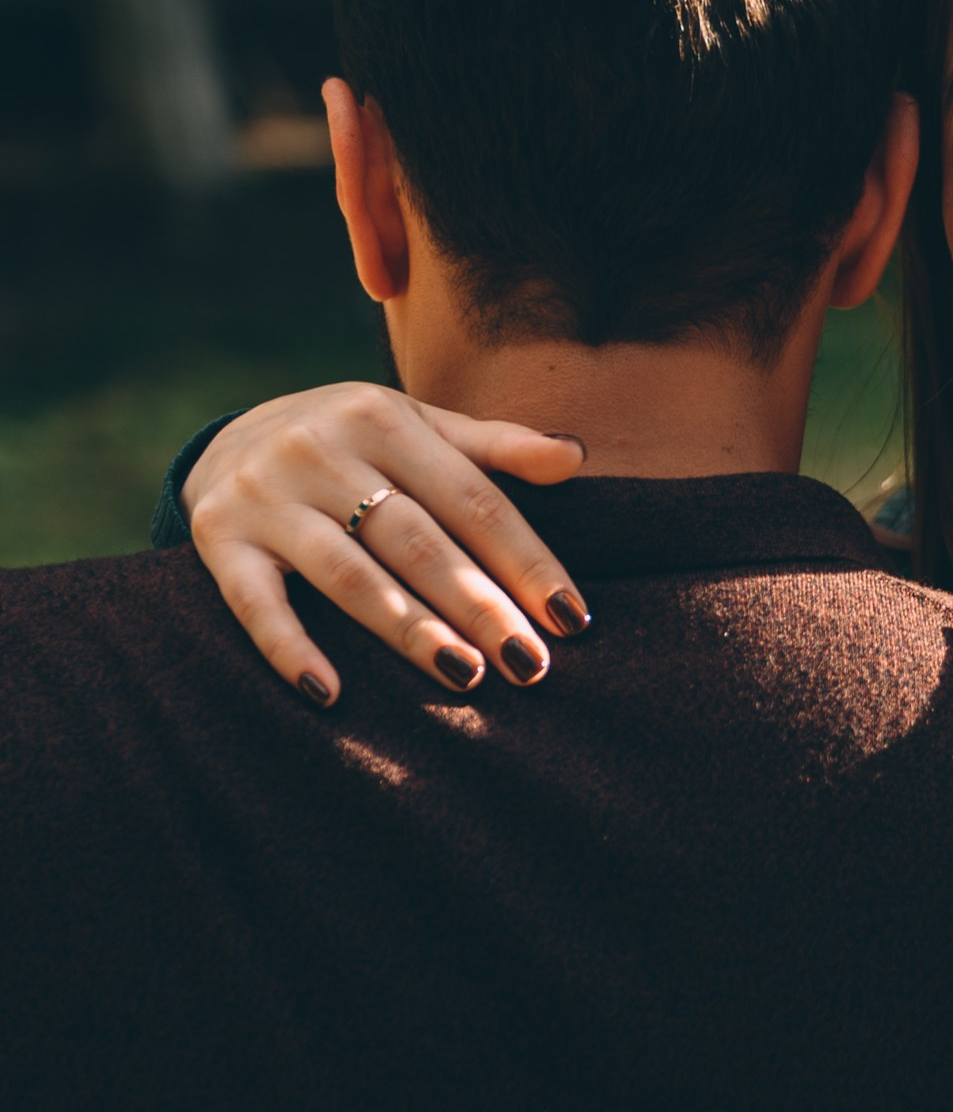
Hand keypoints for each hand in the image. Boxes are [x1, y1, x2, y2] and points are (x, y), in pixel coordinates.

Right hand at [179, 384, 588, 705]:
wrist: (225, 438)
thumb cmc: (350, 444)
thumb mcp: (417, 426)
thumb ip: (494, 446)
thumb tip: (575, 455)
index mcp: (382, 417)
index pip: (472, 499)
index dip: (525, 560)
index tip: (571, 618)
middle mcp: (321, 449)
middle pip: (417, 541)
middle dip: (480, 605)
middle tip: (530, 664)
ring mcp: (266, 496)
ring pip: (350, 575)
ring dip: (410, 630)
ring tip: (466, 676)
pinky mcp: (219, 539)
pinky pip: (256, 603)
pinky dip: (290, 648)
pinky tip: (331, 694)